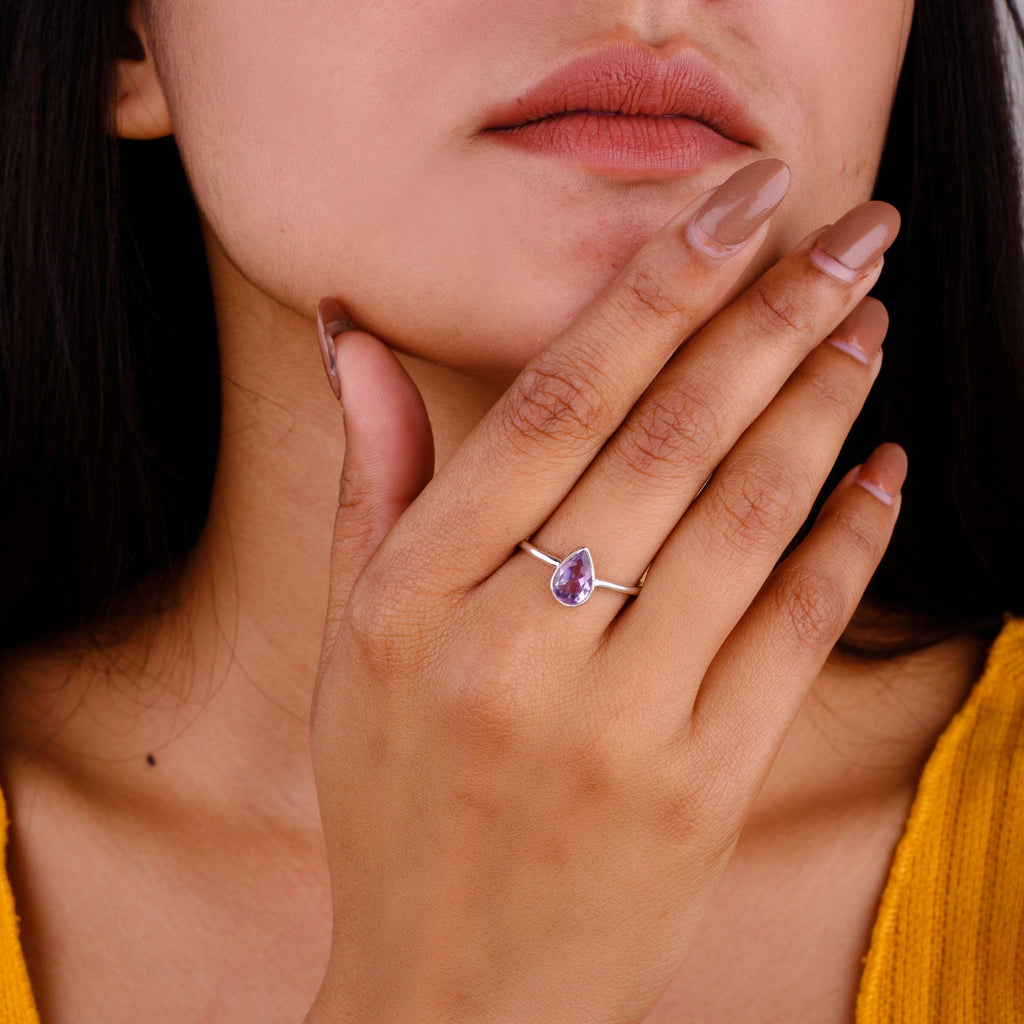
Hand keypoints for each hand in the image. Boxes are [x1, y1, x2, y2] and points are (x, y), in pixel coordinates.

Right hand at [307, 159, 902, 1023]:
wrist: (452, 988)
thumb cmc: (393, 794)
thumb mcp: (351, 636)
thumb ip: (372, 478)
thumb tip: (350, 338)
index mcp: (411, 599)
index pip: (552, 408)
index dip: (653, 296)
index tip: (733, 211)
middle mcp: (509, 651)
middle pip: (664, 446)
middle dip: (768, 323)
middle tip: (848, 241)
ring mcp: (613, 725)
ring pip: (741, 525)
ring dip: (819, 411)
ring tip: (867, 328)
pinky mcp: (698, 788)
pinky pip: (790, 636)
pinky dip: (848, 543)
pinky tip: (886, 472)